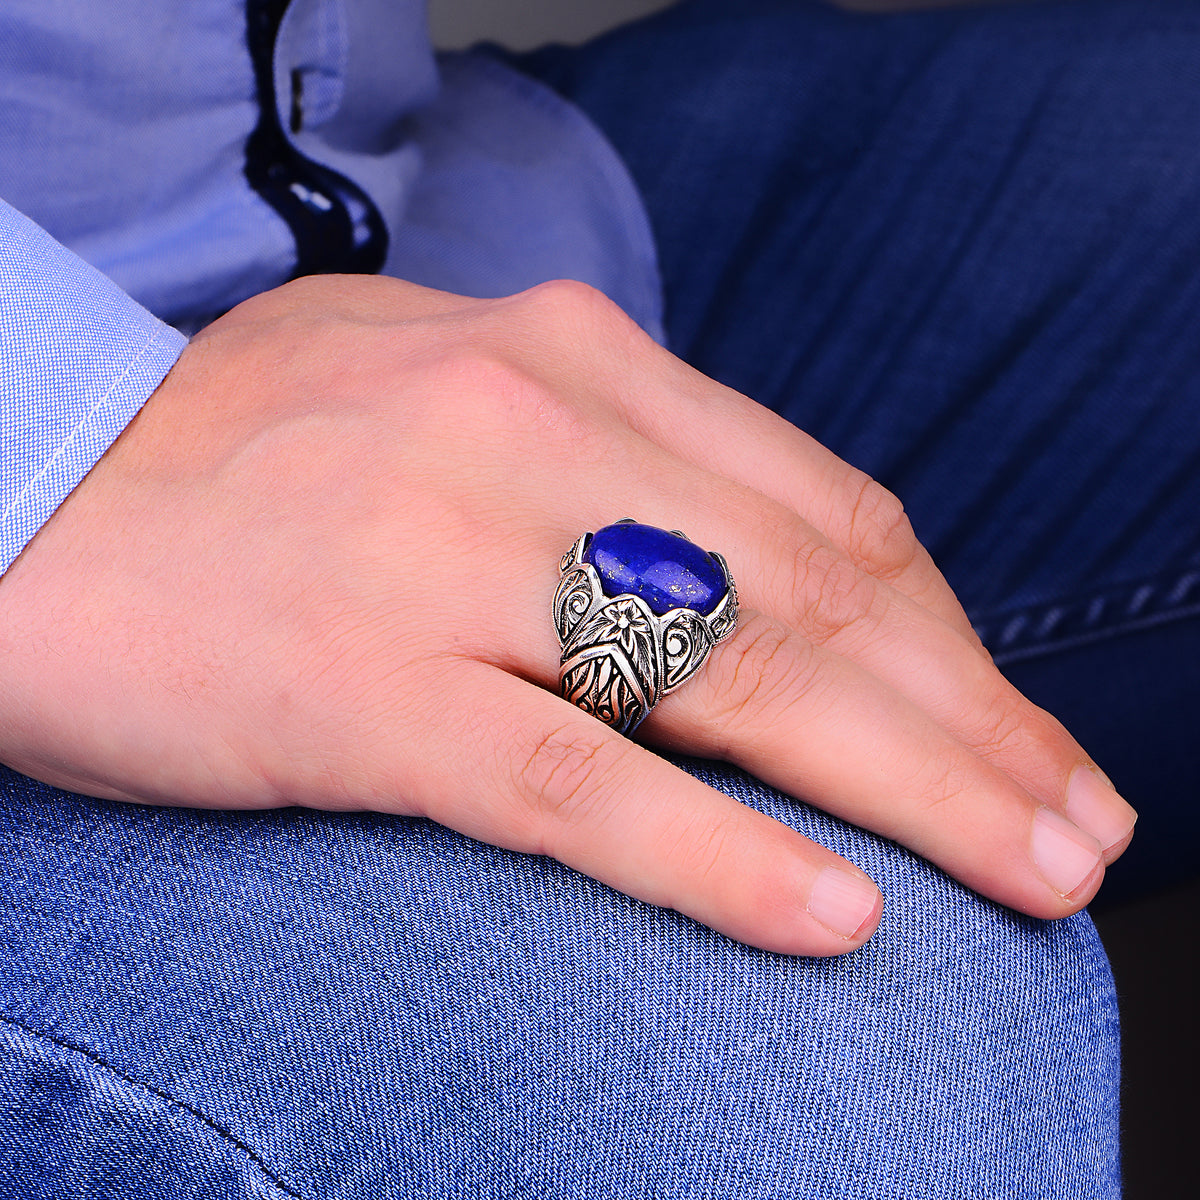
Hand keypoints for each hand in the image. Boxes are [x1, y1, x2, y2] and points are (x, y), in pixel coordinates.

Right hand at [0, 275, 1135, 954]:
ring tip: (1029, 873)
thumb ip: (610, 455)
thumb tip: (760, 563)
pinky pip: (573, 782)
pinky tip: (836, 920)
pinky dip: (716, 857)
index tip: (1021, 729)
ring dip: (911, 789)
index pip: (822, 509)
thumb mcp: (455, 394)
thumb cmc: (252, 457)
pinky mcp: (361, 684)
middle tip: (1079, 824)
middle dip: (974, 722)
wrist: (29, 482)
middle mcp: (529, 432)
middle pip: (818, 594)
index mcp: (567, 358)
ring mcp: (446, 556)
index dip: (950, 633)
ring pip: (734, 680)